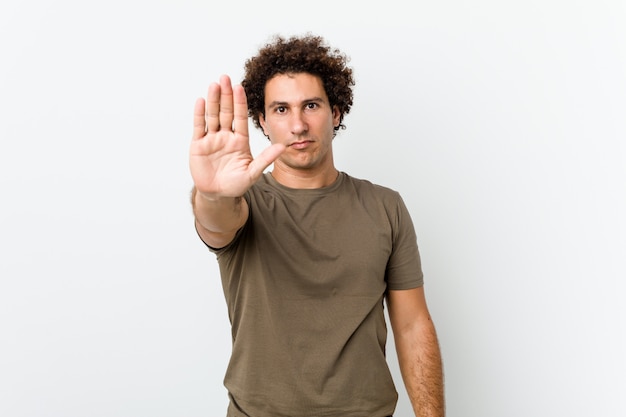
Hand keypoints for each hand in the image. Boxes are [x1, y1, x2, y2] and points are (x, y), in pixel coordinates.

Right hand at [190, 75, 284, 198]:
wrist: (218, 195)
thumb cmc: (236, 184)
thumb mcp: (253, 172)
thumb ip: (266, 159)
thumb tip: (282, 147)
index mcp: (240, 140)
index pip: (240, 117)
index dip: (239, 102)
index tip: (240, 87)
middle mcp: (226, 136)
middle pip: (225, 112)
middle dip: (226, 95)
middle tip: (226, 77)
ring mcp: (212, 139)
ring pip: (212, 116)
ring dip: (213, 100)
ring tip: (214, 84)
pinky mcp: (199, 145)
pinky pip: (199, 127)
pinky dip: (200, 114)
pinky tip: (201, 101)